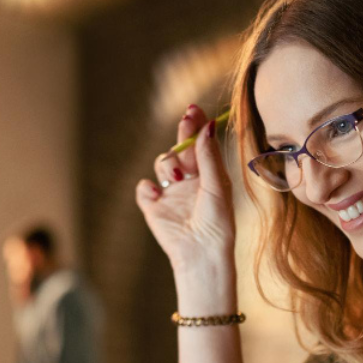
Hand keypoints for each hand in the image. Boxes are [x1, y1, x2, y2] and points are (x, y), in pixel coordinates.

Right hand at [138, 106, 235, 277]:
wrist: (201, 253)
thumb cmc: (217, 222)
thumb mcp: (217, 185)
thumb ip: (209, 156)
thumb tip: (207, 126)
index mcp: (208, 174)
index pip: (200, 143)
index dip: (196, 125)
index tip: (194, 109)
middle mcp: (189, 180)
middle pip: (180, 148)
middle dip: (182, 134)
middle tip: (186, 120)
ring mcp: (170, 192)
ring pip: (161, 163)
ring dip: (167, 163)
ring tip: (176, 176)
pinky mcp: (153, 206)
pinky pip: (144, 187)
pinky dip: (148, 188)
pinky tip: (157, 195)